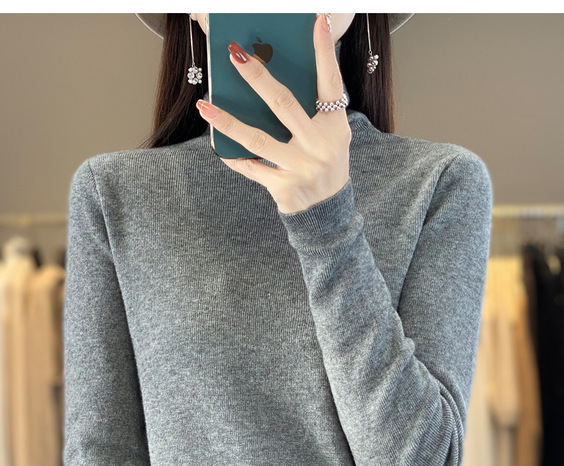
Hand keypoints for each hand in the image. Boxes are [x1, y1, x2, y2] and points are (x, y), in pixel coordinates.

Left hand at [196, 13, 351, 214]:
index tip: (317, 20)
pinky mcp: (283, 187)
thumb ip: (311, 112)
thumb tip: (270, 83)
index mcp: (334, 127)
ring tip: (205, 105)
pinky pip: (251, 167)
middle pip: (283, 104)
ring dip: (227, 121)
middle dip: (257, 76)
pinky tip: (216, 145)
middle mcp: (319, 146)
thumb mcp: (329, 137)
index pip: (330, 82)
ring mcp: (300, 168)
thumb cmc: (324, 165)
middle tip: (234, 53)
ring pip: (258, 138)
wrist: (327, 215)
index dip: (324, 51)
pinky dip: (233, 157)